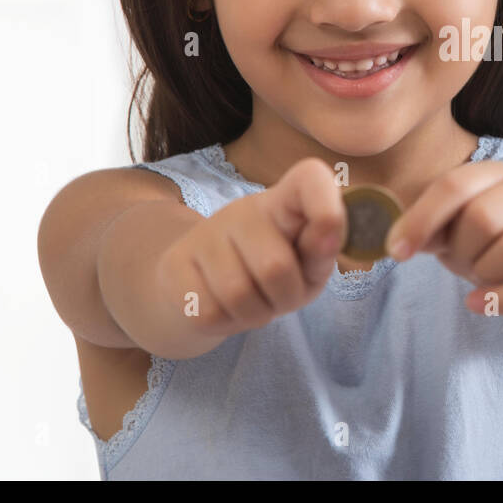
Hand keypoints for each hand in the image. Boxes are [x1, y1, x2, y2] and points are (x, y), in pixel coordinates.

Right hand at [156, 157, 344, 337]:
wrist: (205, 288)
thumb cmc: (272, 273)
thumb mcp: (307, 265)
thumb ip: (322, 251)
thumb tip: (328, 238)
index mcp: (286, 202)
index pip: (310, 178)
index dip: (326, 206)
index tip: (328, 234)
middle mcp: (243, 209)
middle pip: (275, 266)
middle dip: (286, 298)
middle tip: (279, 297)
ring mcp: (205, 233)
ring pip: (238, 295)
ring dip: (256, 315)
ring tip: (254, 304)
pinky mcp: (174, 263)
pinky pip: (209, 312)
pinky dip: (226, 324)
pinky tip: (226, 309)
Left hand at [385, 161, 502, 330]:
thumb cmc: (496, 244)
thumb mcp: (459, 228)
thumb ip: (430, 227)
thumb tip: (397, 241)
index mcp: (498, 174)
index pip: (455, 185)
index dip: (421, 219)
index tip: (396, 252)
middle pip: (483, 218)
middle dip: (461, 251)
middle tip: (462, 262)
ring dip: (485, 273)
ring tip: (482, 276)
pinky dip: (500, 300)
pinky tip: (482, 301)